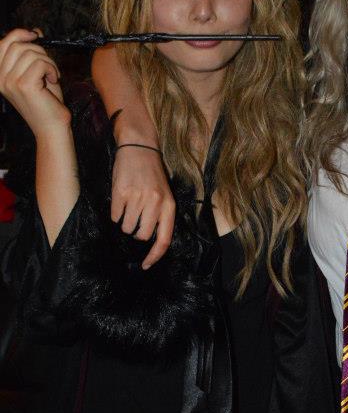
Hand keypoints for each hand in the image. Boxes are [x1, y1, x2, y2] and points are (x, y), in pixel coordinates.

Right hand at [0, 28, 69, 134]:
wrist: (52, 127)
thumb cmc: (46, 101)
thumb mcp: (36, 72)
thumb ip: (32, 53)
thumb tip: (34, 31)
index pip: (2, 43)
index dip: (18, 34)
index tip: (35, 35)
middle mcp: (0, 78)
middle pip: (18, 45)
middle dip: (39, 50)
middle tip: (48, 66)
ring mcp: (10, 82)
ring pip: (31, 53)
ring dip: (48, 61)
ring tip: (51, 75)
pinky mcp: (24, 85)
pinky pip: (40, 63)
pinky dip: (52, 68)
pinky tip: (53, 80)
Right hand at [111, 144, 174, 268]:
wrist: (139, 147)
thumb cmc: (151, 174)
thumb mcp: (163, 194)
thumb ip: (160, 215)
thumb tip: (148, 239)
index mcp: (169, 206)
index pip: (163, 239)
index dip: (154, 256)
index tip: (146, 265)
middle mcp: (155, 203)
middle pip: (141, 235)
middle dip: (135, 231)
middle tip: (135, 217)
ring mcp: (138, 198)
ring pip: (126, 227)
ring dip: (124, 221)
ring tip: (128, 204)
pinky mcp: (121, 193)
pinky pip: (115, 216)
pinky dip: (115, 212)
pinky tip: (120, 199)